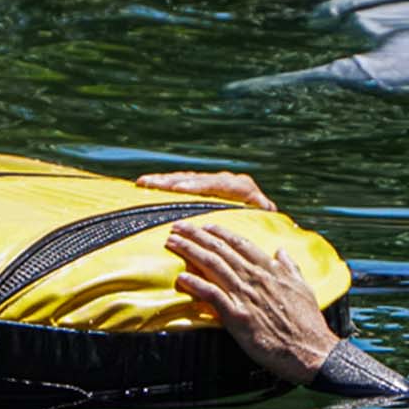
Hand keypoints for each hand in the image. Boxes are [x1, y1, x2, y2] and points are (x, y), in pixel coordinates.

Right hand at [137, 170, 276, 210]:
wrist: (263, 223)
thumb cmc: (262, 230)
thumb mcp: (263, 223)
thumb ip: (261, 216)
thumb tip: (266, 209)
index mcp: (243, 189)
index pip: (219, 183)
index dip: (199, 185)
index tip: (179, 189)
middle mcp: (226, 182)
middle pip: (197, 179)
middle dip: (172, 181)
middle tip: (150, 183)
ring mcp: (212, 184)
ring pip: (185, 180)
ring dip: (163, 182)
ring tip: (142, 183)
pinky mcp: (202, 189)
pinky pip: (181, 185)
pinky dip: (164, 186)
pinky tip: (144, 186)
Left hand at [165, 221, 339, 383]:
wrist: (311, 351)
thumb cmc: (307, 323)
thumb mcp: (304, 288)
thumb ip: (291, 267)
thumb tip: (281, 251)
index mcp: (271, 271)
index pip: (241, 244)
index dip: (220, 233)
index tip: (204, 226)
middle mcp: (256, 279)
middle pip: (221, 250)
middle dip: (196, 236)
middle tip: (178, 227)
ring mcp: (246, 297)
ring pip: (213, 267)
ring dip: (190, 252)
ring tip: (172, 242)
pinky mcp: (238, 317)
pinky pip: (213, 296)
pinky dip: (196, 285)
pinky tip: (181, 278)